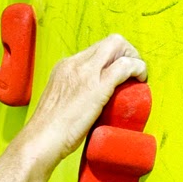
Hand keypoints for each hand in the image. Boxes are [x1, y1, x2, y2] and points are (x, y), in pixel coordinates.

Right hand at [24, 34, 146, 166]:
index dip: (113, 57)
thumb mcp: (60, 103)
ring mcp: (85, 73)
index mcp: (63, 67)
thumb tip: (89, 105)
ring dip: (134, 58)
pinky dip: (138, 68)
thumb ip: (74, 96)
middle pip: (108, 42)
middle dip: (127, 52)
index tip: (120, 71)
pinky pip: (125, 66)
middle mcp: (74, 64)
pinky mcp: (98, 86)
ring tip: (139, 76)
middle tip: (134, 71)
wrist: (41, 140)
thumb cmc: (49, 131)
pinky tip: (141, 79)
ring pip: (117, 46)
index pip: (94, 50)